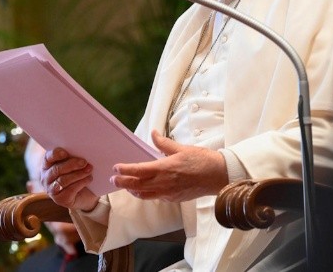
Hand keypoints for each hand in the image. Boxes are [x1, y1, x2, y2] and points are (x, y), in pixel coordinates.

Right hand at [40, 147, 98, 210]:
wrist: (85, 194)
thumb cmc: (77, 174)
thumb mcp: (74, 164)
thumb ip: (73, 158)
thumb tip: (81, 153)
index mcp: (47, 165)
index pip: (48, 158)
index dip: (55, 154)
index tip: (66, 152)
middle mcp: (46, 178)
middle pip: (56, 169)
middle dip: (71, 165)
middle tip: (84, 162)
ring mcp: (51, 190)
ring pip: (63, 180)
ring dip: (78, 174)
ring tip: (89, 170)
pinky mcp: (60, 200)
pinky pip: (70, 190)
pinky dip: (81, 183)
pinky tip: (89, 179)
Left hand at [110, 131, 228, 201]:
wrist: (219, 176)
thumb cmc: (202, 160)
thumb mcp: (181, 148)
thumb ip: (163, 143)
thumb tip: (153, 133)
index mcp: (165, 168)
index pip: (139, 170)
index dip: (125, 170)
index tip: (116, 168)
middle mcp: (164, 183)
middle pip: (138, 185)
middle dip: (123, 182)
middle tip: (113, 180)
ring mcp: (169, 193)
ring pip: (145, 194)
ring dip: (133, 190)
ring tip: (126, 186)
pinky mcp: (175, 199)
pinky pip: (157, 197)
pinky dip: (147, 194)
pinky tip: (145, 190)